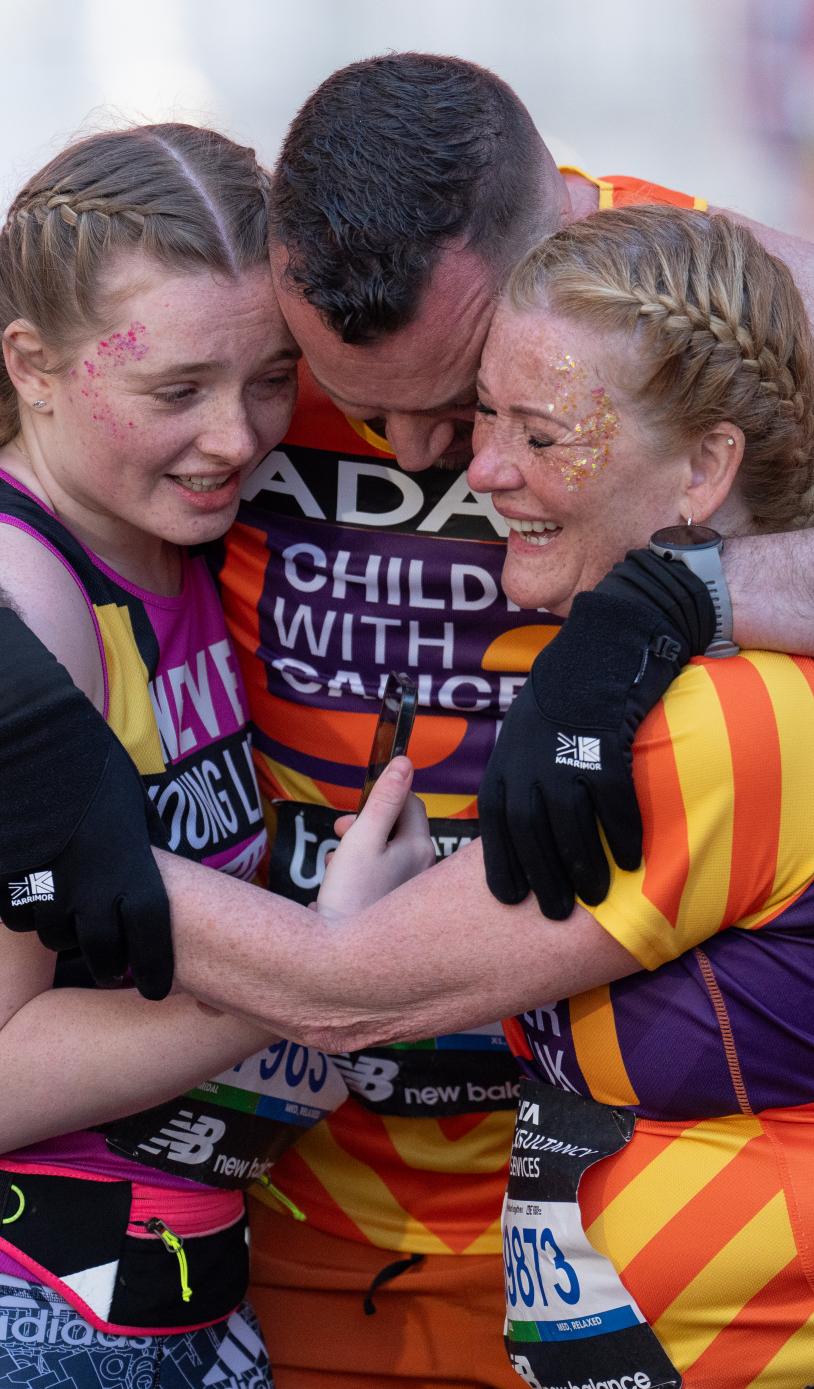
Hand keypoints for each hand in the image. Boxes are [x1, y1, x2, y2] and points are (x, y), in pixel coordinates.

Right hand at [0, 608, 173, 999]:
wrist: (33, 741)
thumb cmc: (90, 764)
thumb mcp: (133, 798)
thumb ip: (143, 835)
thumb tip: (152, 847)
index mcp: (130, 869)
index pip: (150, 937)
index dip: (154, 969)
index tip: (155, 989)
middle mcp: (90, 889)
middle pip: (99, 951)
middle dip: (106, 962)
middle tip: (110, 966)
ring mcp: (45, 887)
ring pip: (52, 934)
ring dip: (63, 932)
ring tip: (69, 918)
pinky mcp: (6, 881)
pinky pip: (16, 913)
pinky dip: (26, 910)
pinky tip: (33, 893)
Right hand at [316, 758, 435, 922]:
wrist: (342, 959)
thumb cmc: (351, 896)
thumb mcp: (362, 840)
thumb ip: (383, 800)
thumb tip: (404, 762)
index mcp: (419, 848)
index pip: (410, 802)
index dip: (381, 797)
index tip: (354, 809)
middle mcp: (423, 869)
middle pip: (395, 830)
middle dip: (363, 827)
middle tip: (338, 835)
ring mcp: (410, 892)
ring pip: (382, 856)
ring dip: (355, 853)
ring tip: (334, 868)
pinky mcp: (394, 910)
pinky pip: (376, 881)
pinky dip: (355, 879)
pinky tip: (335, 894)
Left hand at [478, 550, 715, 917]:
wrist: (603, 640)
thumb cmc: (569, 692)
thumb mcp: (529, 730)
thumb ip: (524, 773)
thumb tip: (526, 823)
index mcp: (506, 755)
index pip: (496, 822)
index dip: (501, 862)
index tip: (511, 898)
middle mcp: (526, 756)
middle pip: (529, 831)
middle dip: (541, 876)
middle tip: (555, 912)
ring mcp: (562, 748)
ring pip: (567, 822)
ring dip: (582, 865)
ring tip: (596, 898)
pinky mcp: (601, 740)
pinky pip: (611, 798)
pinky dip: (621, 832)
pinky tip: (634, 859)